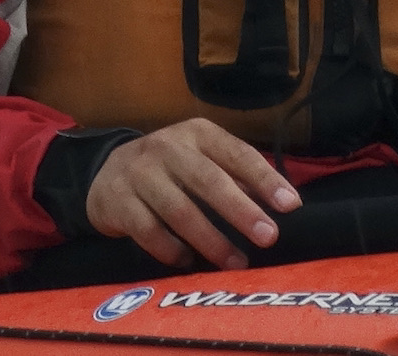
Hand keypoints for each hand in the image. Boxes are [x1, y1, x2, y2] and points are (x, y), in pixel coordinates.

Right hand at [83, 119, 301, 269]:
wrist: (106, 172)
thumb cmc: (171, 169)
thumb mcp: (202, 159)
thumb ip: (238, 177)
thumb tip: (284, 204)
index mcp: (196, 134)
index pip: (236, 153)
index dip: (264, 179)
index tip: (291, 205)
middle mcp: (166, 148)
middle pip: (207, 180)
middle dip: (240, 210)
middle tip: (268, 237)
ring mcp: (138, 173)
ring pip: (178, 210)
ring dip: (211, 240)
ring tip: (236, 262)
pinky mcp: (117, 200)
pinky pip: (148, 230)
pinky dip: (171, 250)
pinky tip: (187, 261)